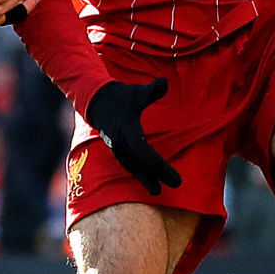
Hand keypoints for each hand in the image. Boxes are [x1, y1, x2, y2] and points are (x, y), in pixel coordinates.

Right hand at [85, 78, 181, 195]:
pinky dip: (139, 175)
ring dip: (146, 179)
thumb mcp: (137, 92)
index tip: (171, 170)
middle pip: (141, 164)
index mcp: (127, 131)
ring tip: (157, 191)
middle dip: (158, 174)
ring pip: (134, 168)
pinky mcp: (118, 151)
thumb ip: (152, 90)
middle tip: (177, 183)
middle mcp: (121, 144)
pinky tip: (148, 181)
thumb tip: (165, 82)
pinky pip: (130, 166)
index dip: (158, 164)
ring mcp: (118, 149)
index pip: (143, 152)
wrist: (97, 101)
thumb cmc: (120, 97)